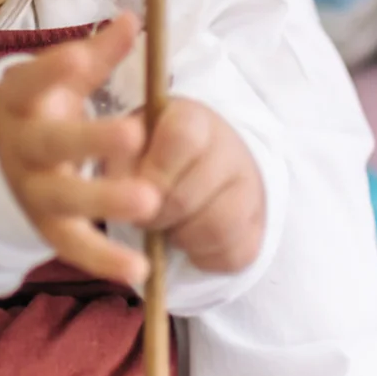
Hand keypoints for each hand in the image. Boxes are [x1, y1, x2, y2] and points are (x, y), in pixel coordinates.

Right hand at [0, 13, 160, 285]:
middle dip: (90, 139)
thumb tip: (135, 19)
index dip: (54, 70)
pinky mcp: (45, 225)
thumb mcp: (58, 80)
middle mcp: (21, 145)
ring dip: (103, 199)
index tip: (81, 54)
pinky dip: (103, 259)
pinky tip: (139, 268)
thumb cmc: (39, 109)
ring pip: (63, 198)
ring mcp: (31, 188)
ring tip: (150, 200)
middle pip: (51, 143)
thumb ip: (96, 55)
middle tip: (134, 133)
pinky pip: (73, 245)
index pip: (31, 81)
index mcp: (20, 100)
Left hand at [126, 98, 264, 273]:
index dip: (154, 171)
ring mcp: (251, 187)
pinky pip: (232, 254)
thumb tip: (118, 188)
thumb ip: (121, 158)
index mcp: (192, 118)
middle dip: (156, 214)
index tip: (133, 188)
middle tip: (143, 216)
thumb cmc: (152, 151)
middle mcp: (229, 149)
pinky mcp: (259, 227)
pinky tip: (188, 241)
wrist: (201, 159)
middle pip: (188, 196)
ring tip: (166, 227)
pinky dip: (202, 257)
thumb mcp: (132, 140)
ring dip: (180, 238)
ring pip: (215, 229)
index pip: (182, 138)